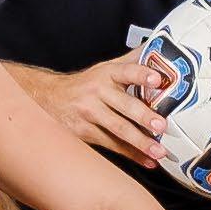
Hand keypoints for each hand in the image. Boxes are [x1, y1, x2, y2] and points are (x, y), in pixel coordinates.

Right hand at [34, 52, 166, 165]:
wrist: (49, 98)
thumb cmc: (86, 85)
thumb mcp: (105, 68)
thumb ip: (132, 61)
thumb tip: (159, 49)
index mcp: (107, 73)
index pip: (126, 71)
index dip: (141, 74)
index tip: (156, 79)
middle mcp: (98, 92)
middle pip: (124, 105)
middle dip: (144, 116)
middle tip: (161, 126)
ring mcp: (89, 113)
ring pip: (118, 129)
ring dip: (140, 142)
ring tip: (157, 151)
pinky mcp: (84, 132)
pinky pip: (111, 145)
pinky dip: (131, 154)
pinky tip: (146, 160)